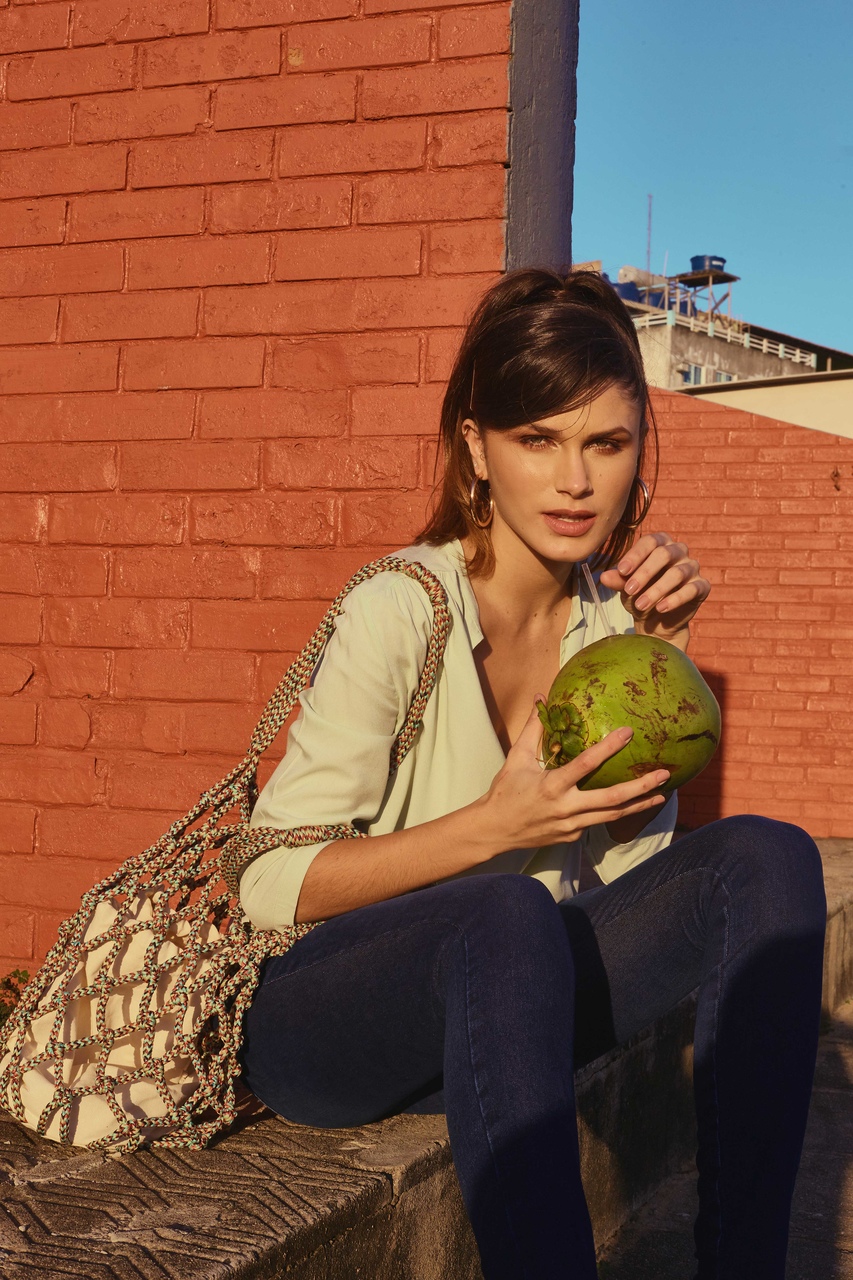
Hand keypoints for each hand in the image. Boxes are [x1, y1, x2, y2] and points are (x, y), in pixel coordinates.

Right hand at [481, 700, 669, 853]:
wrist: (494, 830)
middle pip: (612, 799)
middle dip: (641, 787)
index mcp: (551, 786)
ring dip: (639, 804)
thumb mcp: (516, 758)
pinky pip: (597, 822)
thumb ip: (532, 729)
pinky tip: (631, 805)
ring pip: (612, 816)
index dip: (608, 748)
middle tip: (663, 774)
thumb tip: (541, 697)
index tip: (627, 732)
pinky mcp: (572, 837)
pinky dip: (614, 813)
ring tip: (661, 794)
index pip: (585, 764)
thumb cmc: (505, 791)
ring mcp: (571, 826)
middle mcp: (566, 808)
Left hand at [598, 531, 709, 648]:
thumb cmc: (640, 596)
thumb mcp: (626, 589)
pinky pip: (691, 589)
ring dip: (656, 590)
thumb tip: (604, 576)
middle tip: (629, 590)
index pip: (650, 541)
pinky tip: (661, 608)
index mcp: (660, 544)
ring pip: (677, 573)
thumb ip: (618, 580)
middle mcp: (678, 551)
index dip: (635, 555)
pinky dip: (675, 599)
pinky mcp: (702, 586)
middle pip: (664, 554)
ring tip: (640, 605)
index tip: (621, 570)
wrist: (656, 621)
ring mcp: (692, 568)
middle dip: (644, 573)